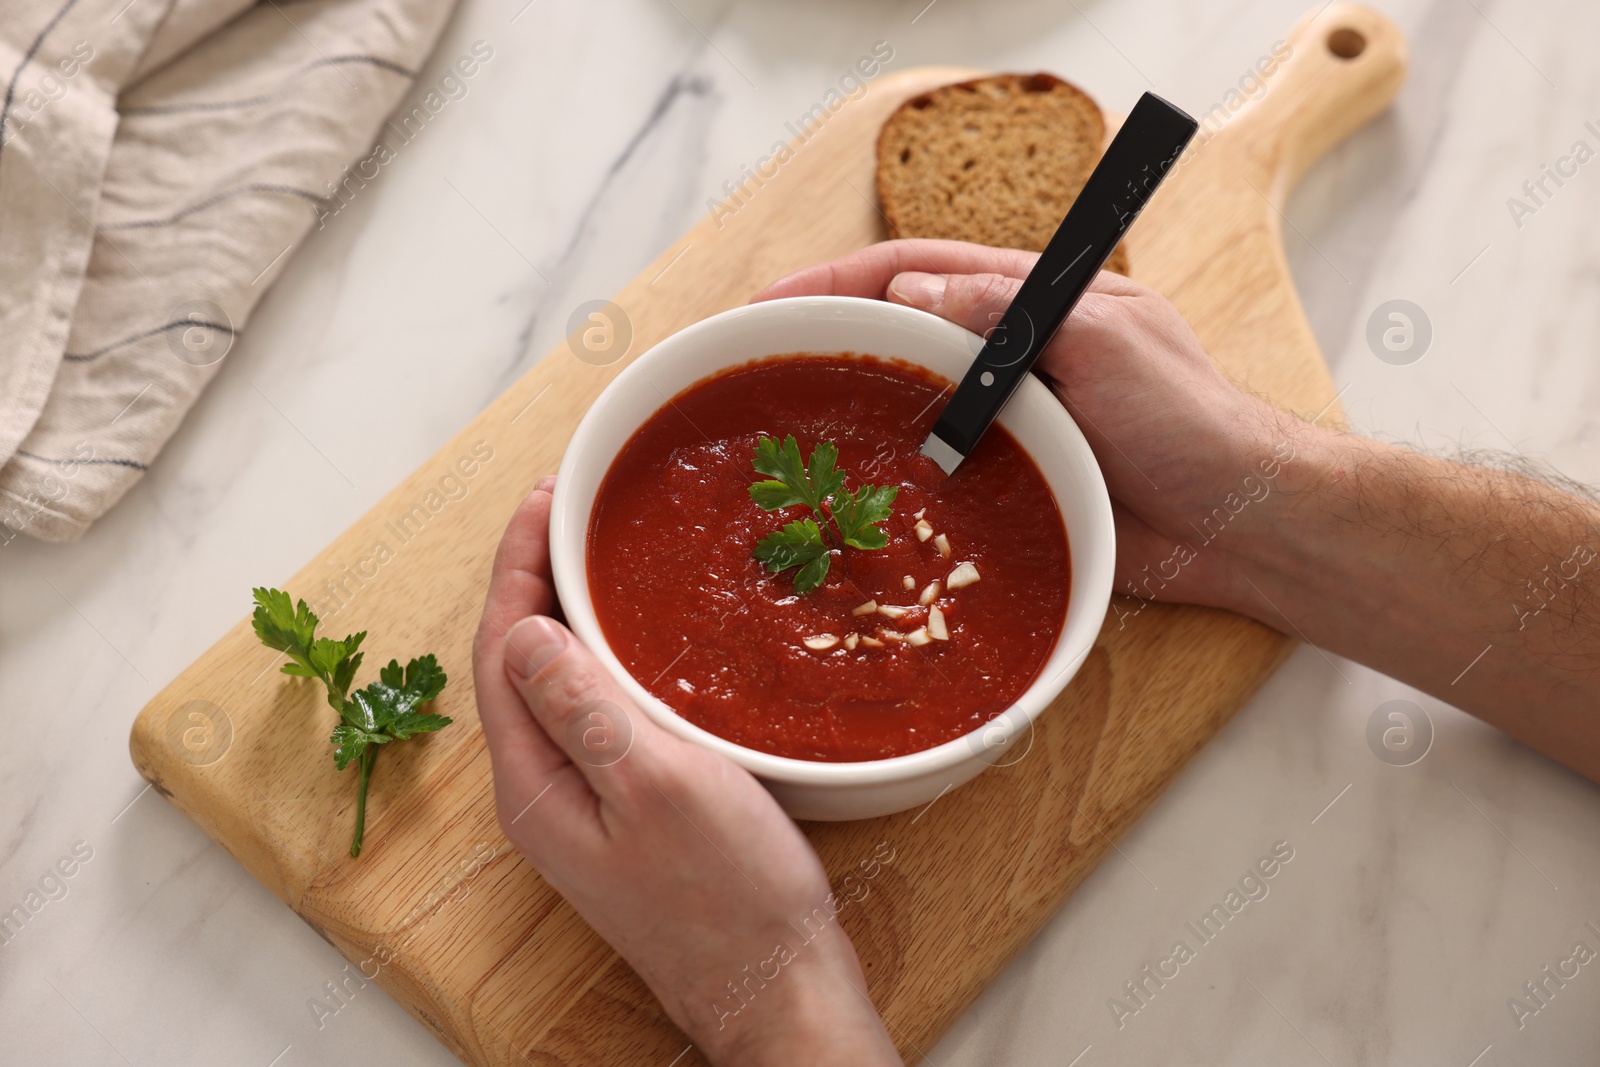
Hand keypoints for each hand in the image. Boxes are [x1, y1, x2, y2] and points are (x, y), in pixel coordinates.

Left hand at [473, 478, 902, 1065]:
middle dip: (535, 579)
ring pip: (556, 686)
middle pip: (518, 664)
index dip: (517, 566)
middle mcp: (543, 793)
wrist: (775, 986)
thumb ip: (584, 710)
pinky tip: (638, 640)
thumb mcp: (657, 786)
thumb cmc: (728, 897)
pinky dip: (605, 658)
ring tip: (597, 554)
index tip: (546, 499)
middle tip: (572, 511)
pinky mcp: (624, 811)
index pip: (501, 651)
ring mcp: (582, 805)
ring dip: (567, 614)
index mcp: (535, 784)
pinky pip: (594, 713)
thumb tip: (527, 630)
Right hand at [754, 238, 1305, 610]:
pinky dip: (887, 480)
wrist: (1241, 523)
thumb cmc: (1191, 419)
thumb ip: (1016, 310)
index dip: (837, 280)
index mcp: (1031, 301)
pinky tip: (845, 500)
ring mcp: (1004, 422)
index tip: (770, 302)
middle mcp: (1007, 356)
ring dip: (848, 413)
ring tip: (779, 435)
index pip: (913, 270)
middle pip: (895, 334)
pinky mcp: (1006, 484)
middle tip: (754, 370)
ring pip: (905, 405)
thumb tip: (915, 288)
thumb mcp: (1106, 340)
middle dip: (825, 343)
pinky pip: (931, 476)